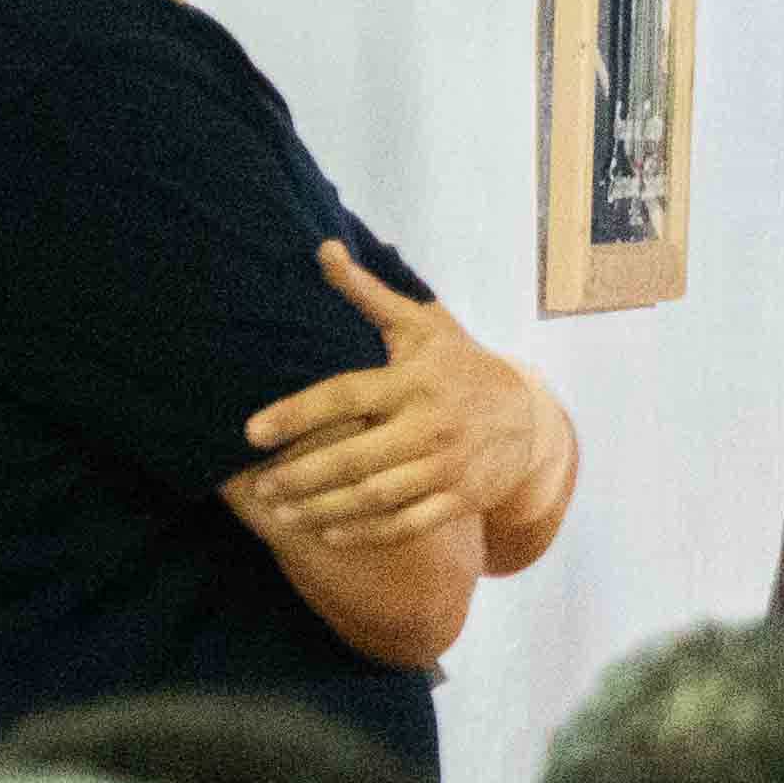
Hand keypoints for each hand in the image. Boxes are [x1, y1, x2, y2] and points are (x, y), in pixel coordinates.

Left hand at [232, 243, 563, 550]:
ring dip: (324, 509)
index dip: (296, 415)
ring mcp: (449, 466)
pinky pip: (409, 522)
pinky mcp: (462, 498)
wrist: (531, 418)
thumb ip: (368, 295)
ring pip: (377, 496)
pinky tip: (329, 533)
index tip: (252, 431)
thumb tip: (323, 249)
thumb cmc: (459, 366)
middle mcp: (431, 425)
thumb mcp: (421, 326)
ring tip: (283, 514)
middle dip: (301, 476)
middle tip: (261, 487)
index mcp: (414, 381)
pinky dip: (367, 532)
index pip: (345, 397)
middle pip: (354, 457)